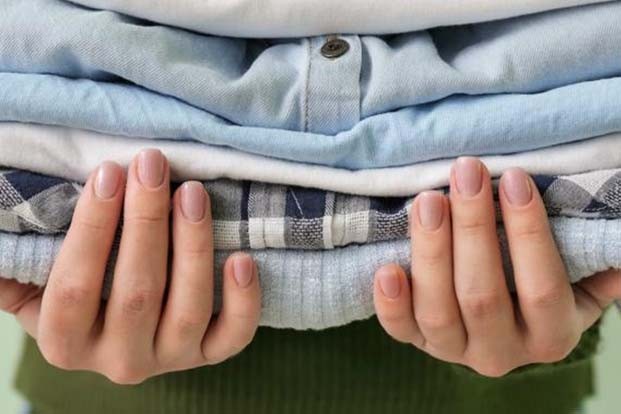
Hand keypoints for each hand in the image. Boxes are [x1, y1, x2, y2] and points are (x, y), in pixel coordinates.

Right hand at [0, 149, 260, 383]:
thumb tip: (6, 215)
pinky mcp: (207, 354)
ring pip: (188, 309)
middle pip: (137, 293)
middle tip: (152, 166)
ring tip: (192, 193)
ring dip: (192, 247)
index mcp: (64, 342)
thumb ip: (20, 265)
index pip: (73, 288)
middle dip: (146, 221)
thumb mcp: (37, 282)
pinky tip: (242, 258)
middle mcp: (119, 360)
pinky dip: (244, 302)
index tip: (109, 172)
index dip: (92, 229)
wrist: (118, 331)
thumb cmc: (79, 289)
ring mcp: (168, 359)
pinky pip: (232, 337)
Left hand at [373, 157, 620, 376]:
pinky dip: (391, 303)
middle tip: (465, 174)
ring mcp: (455, 352)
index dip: (528, 233)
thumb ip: (594, 263)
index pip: (541, 287)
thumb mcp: (577, 281)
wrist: (504, 324)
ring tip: (428, 200)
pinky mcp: (419, 342)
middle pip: (482, 295)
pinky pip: (401, 330)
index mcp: (551, 334)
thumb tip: (615, 227)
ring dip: (431, 252)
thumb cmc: (539, 285)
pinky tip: (387, 268)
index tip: (514, 179)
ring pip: (438, 310)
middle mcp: (502, 353)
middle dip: (472, 229)